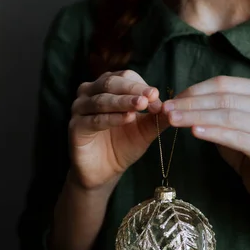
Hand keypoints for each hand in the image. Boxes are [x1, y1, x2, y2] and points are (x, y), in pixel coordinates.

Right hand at [69, 70, 164, 190]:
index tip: (157, 96)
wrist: (104, 172)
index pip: (125, 77)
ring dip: (123, 102)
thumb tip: (174, 105)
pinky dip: (112, 118)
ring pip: (102, 100)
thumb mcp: (144, 129)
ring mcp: (80, 109)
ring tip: (141, 105)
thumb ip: (156, 117)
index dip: (141, 85)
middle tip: (151, 96)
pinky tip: (127, 119)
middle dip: (133, 89)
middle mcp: (90, 93)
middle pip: (112, 83)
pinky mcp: (75, 127)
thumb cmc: (122, 145)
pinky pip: (95, 120)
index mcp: (107, 87)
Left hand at [163, 76, 249, 205]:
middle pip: (224, 99)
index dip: (195, 90)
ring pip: (228, 116)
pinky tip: (194, 132)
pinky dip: (213, 133)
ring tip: (174, 120)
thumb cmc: (247, 150)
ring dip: (196, 117)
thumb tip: (179, 101)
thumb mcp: (229, 124)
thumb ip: (212, 110)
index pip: (224, 84)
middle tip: (167, 109)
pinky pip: (236, 138)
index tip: (172, 99)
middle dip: (191, 104)